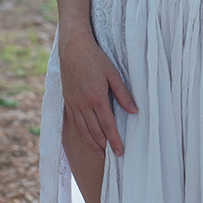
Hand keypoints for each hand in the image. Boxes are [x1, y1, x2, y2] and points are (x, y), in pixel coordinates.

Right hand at [59, 31, 136, 157]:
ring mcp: (74, 102)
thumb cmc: (95, 58)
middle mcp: (84, 104)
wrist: (72, 47)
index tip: (120, 152)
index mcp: (97, 98)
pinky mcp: (67, 99)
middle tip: (112, 155)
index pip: (108, 125)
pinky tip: (86, 137)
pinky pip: (74, 122)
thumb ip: (123, 93)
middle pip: (95, 131)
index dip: (115, 140)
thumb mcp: (113, 73)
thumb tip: (134, 111)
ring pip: (83, 129)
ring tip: (100, 152)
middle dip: (104, 145)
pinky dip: (81, 132)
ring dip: (92, 143)